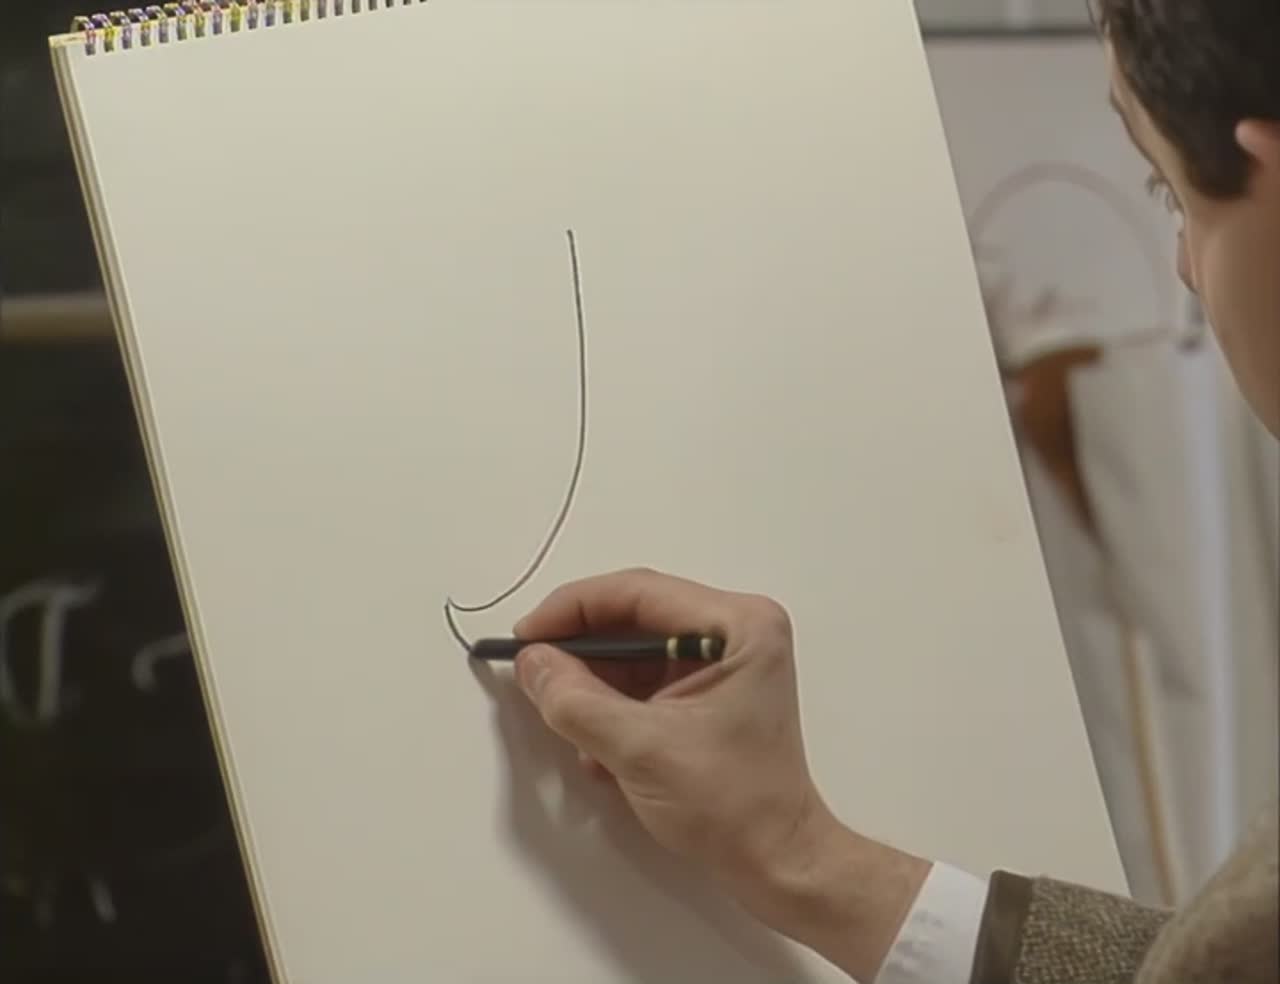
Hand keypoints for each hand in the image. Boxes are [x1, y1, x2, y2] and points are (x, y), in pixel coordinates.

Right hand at [512, 567, 929, 979]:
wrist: (776, 862)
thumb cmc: (726, 803)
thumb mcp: (639, 748)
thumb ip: (575, 700)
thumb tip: (530, 662)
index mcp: (738, 624)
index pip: (638, 593)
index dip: (572, 609)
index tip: (524, 636)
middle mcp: (736, 630)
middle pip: (635, 618)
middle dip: (580, 649)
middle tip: (531, 671)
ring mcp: (725, 662)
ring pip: (636, 653)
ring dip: (594, 686)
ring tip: (567, 723)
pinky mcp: (710, 693)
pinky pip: (646, 681)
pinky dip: (613, 707)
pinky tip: (597, 748)